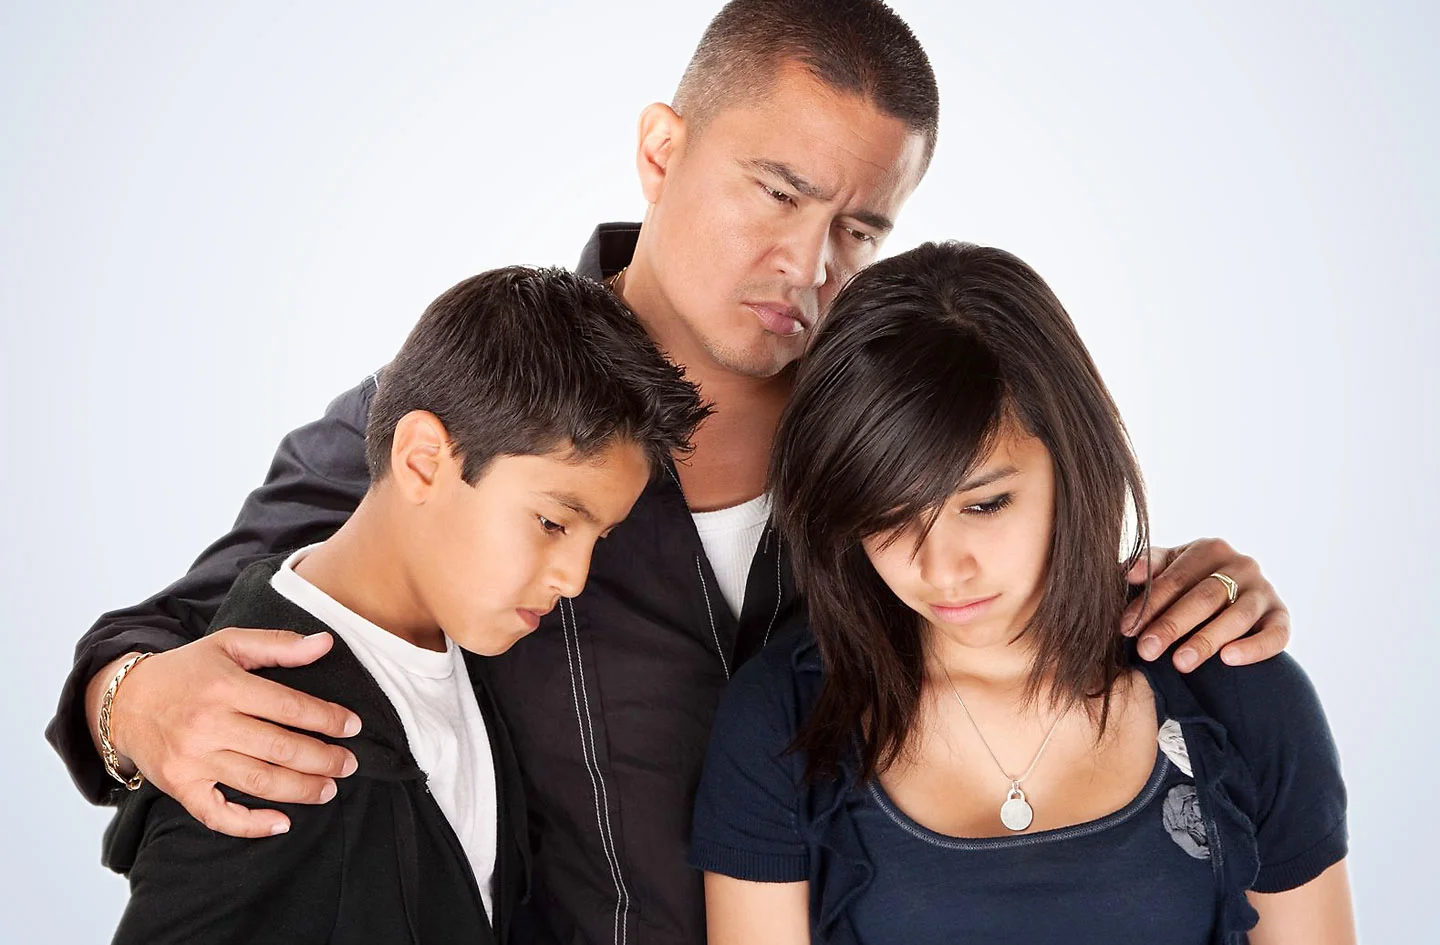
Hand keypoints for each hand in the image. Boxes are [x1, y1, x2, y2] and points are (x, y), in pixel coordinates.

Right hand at [89, 628, 361, 836]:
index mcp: (225, 686)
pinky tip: (283, 824)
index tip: (353, 727)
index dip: (327, 718)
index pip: (289, 706)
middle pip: (279, 748)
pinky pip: (217, 814)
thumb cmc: (186, 671)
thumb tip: (326, 643)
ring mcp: (192, 760)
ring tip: (329, 789)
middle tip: (349, 764)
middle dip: (323, 759)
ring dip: (301, 789)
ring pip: (258, 781)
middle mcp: (208, 725)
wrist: (123, 701)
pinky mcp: (179, 787)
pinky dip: (251, 824)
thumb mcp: (229, 644)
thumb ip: (279, 644)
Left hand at [1122, 539, 1290, 671]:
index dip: (1148, 604)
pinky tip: (1229, 658)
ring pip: (1236, 617)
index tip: (1126, 629)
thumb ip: (1148, 566)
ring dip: (1206, 640)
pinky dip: (1253, 647)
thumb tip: (1128, 573)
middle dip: (1172, 625)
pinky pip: (1275, 634)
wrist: (1232, 600)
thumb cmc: (1188, 584)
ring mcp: (1265, 591)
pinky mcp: (1281, 616)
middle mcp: (1242, 565)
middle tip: (1147, 651)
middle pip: (1203, 598)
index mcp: (1209, 549)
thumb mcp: (1167, 568)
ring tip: (1181, 662)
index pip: (1175, 578)